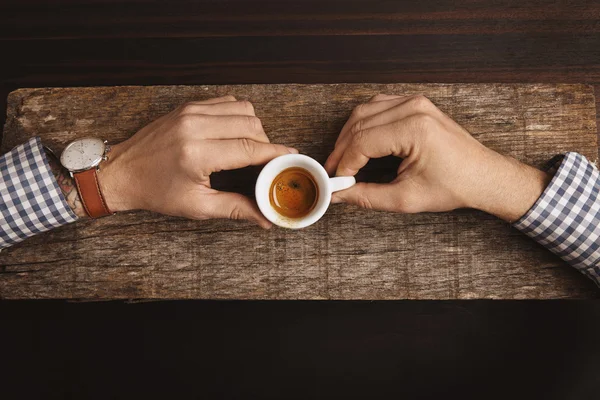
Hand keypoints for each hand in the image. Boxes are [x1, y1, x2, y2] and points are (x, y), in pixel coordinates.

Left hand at [98, 96, 296, 227]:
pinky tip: (234, 134)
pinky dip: (237, 116)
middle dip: (266, 144)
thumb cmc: (156, 192)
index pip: (250, 149)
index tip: (293, 158)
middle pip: (251, 125)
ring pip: (242, 109)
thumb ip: (236, 209)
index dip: (276, 154)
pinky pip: (226, 102)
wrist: (121, 172)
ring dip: (253, 128)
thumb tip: (265, 218)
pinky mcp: (188, 106)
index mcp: (197, 154)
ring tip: (249, 149)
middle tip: (266, 162)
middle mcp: (195, 126)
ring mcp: (190, 112)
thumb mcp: (197, 206)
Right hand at [324, 94, 550, 221]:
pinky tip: (360, 143)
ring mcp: (415, 102)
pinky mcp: (416, 104)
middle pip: (359, 123)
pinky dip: (363, 124)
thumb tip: (339, 195)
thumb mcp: (406, 198)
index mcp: (414, 129)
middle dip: (342, 150)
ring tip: (344, 160)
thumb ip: (367, 196)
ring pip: (365, 112)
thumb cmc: (453, 186)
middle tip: (335, 172)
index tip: (337, 182)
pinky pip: (378, 106)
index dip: (344, 164)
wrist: (482, 176)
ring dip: (349, 136)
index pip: (362, 142)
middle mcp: (414, 108)